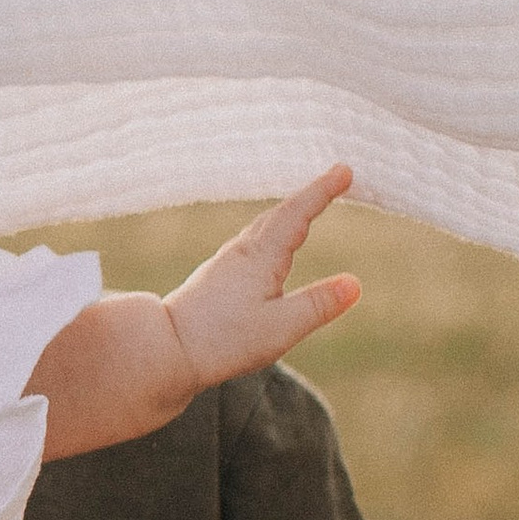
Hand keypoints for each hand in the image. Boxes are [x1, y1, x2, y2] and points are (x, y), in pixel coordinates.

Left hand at [164, 167, 361, 390]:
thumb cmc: (221, 341)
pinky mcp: (215, 278)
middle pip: (280, 214)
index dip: (322, 191)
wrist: (164, 349)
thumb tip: (354, 284)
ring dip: (288, 211)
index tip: (344, 170)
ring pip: (262, 227)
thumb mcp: (279, 328)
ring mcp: (225, 263)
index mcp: (260, 257)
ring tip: (307, 203)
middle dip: (309, 195)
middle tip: (335, 179)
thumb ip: (318, 305)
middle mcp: (241, 252)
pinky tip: (267, 244)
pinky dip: (270, 231)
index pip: (298, 214)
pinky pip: (251, 242)